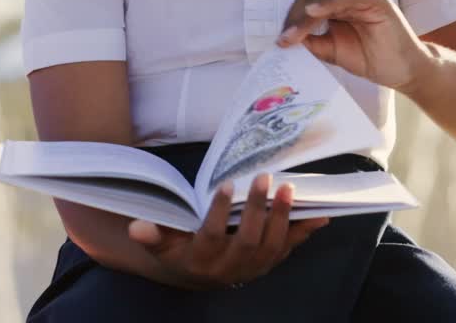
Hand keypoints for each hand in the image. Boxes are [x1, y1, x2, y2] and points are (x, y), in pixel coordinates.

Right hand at [126, 173, 329, 289]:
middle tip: (264, 178)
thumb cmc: (180, 252)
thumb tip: (136, 226)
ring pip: (271, 246)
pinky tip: (319, 216)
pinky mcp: (268, 264)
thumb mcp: (161, 245)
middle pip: (247, 240)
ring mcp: (252, 268)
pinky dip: (304, 232)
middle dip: (257, 210)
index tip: (226, 185)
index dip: (218, 212)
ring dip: (282, 217)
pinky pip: (288, 249)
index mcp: (202, 259)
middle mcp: (230, 267)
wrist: (200, 277)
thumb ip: (151, 236)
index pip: (212, 236)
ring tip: (288, 188)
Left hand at [277, 0, 433, 92]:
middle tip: (283, 40)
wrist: (404, 71)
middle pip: (310, 0)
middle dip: (294, 20)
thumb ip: (314, 42)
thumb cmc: (372, 58)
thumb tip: (288, 37)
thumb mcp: (333, 52)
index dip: (290, 22)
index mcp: (335, 7)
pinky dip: (329, 1)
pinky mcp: (375, 0)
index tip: (279, 40)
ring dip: (305, 15)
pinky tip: (313, 11)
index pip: (306, 7)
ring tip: (292, 33)